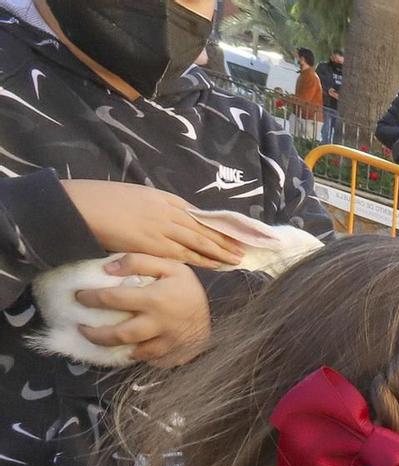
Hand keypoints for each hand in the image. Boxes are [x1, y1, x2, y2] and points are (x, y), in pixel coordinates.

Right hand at [59, 180, 244, 267]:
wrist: (81, 207)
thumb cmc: (101, 202)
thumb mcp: (134, 198)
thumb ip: (153, 209)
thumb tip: (164, 221)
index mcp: (163, 197)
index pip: (197, 213)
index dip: (216, 224)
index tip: (231, 231)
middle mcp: (168, 210)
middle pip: (204, 226)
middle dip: (226, 237)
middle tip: (245, 247)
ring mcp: (163, 227)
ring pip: (200, 240)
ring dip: (221, 250)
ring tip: (238, 258)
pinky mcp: (155, 244)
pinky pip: (185, 253)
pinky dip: (203, 259)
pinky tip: (217, 264)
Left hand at [75, 255, 211, 363]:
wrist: (220, 312)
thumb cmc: (188, 287)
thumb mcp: (169, 266)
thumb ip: (138, 261)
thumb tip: (107, 268)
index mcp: (155, 299)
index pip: (113, 299)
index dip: (90, 298)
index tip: (79, 297)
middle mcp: (159, 324)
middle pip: (119, 334)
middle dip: (95, 333)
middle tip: (82, 327)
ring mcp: (168, 344)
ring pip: (134, 352)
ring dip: (113, 349)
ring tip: (101, 340)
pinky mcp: (174, 356)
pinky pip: (151, 362)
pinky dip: (137, 358)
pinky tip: (127, 350)